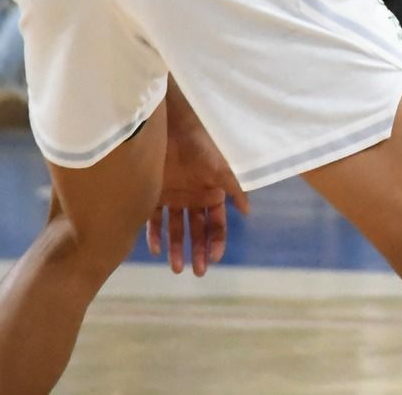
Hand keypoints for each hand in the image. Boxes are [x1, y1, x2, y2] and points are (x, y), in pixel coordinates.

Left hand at [147, 118, 249, 276]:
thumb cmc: (200, 146)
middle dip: (198, 251)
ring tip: (176, 268)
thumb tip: (247, 212)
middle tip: (197, 272)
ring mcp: (174, 198)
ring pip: (176, 229)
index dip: (217, 241)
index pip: (217, 223)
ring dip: (177, 249)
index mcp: (212, 194)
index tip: (215, 259)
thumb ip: (233, 189)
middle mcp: (194, 199)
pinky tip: (156, 250)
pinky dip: (155, 235)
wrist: (170, 128)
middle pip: (197, 231)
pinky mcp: (154, 195)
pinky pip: (154, 220)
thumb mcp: (220, 168)